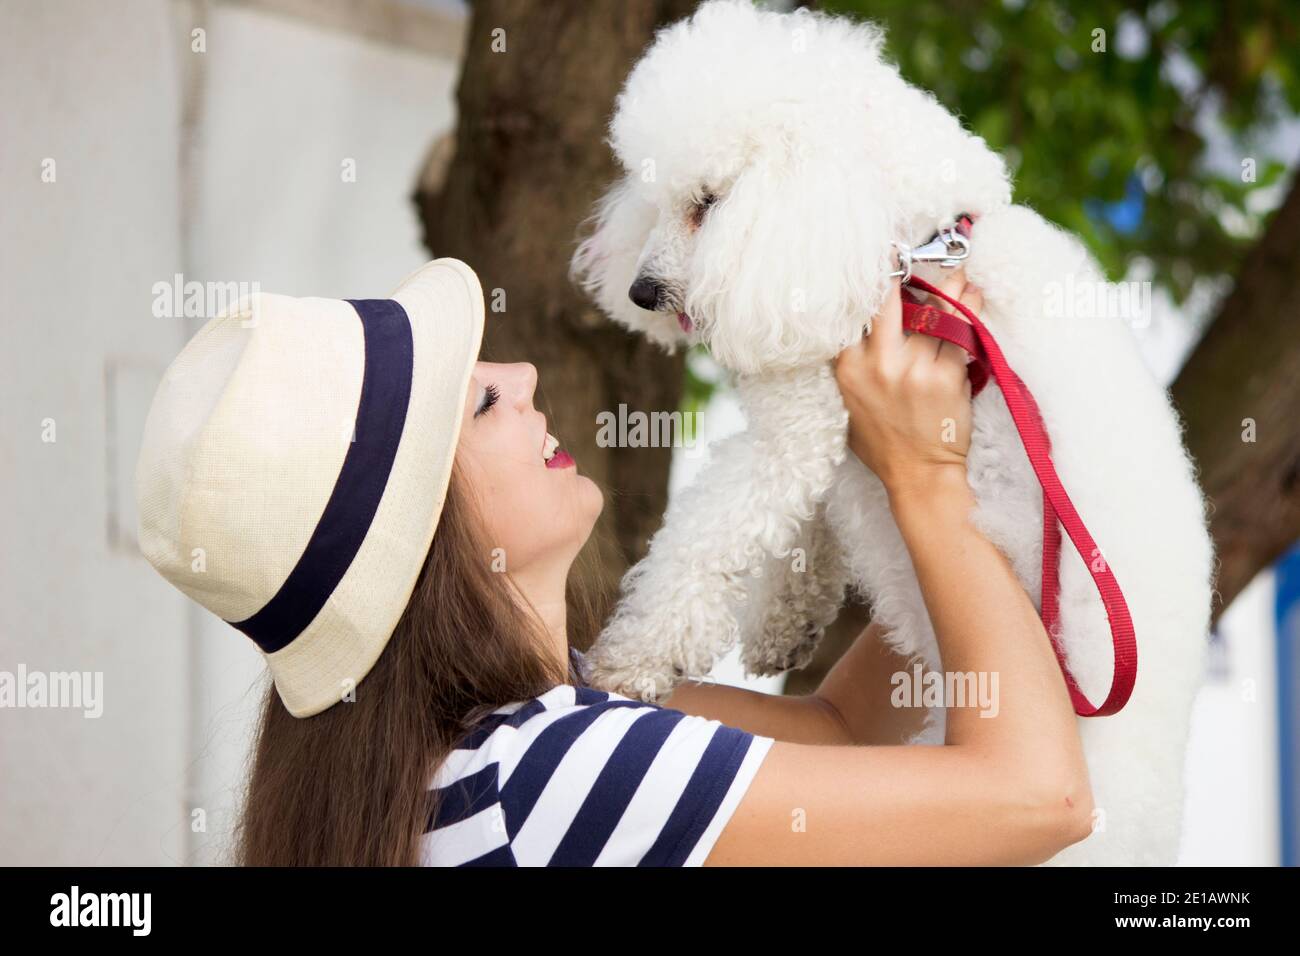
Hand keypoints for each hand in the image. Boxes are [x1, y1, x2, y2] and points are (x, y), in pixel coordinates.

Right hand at [833, 268, 982, 500]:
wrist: (918, 475)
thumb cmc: (883, 440)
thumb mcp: (849, 399)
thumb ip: (853, 361)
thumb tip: (861, 320)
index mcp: (848, 366)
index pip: (857, 309)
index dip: (871, 279)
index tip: (884, 257)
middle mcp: (879, 362)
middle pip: (892, 298)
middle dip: (909, 270)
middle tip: (923, 251)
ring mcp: (914, 367)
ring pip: (935, 310)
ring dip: (951, 286)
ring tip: (959, 271)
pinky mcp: (947, 376)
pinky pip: (961, 331)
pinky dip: (970, 310)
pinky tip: (973, 296)